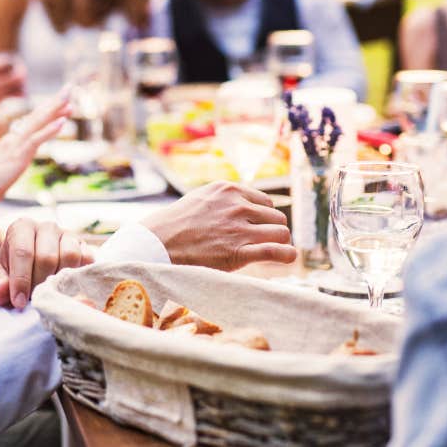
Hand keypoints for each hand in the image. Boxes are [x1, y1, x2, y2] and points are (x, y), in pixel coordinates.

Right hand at [0, 90, 70, 211]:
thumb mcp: (1, 171)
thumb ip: (8, 164)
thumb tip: (12, 165)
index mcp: (10, 141)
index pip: (32, 122)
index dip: (48, 111)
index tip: (62, 103)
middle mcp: (13, 139)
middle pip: (37, 116)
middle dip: (54, 102)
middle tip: (69, 88)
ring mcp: (15, 145)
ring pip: (38, 123)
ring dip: (55, 110)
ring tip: (70, 99)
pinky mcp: (17, 155)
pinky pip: (36, 139)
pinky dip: (49, 129)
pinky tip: (62, 122)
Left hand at [0, 219, 90, 308]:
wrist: (33, 269)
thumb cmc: (13, 272)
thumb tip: (0, 292)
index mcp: (22, 228)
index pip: (23, 252)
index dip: (21, 280)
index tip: (19, 302)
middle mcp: (46, 227)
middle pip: (47, 257)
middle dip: (39, 284)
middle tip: (34, 300)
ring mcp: (68, 235)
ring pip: (70, 256)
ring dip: (59, 280)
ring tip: (49, 292)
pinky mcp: (85, 246)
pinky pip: (87, 261)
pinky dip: (78, 277)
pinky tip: (65, 286)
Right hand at [141, 182, 296, 270]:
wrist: (157, 244)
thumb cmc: (177, 224)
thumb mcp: (203, 198)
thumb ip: (225, 199)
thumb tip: (248, 205)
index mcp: (228, 190)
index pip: (265, 203)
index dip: (262, 219)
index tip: (255, 230)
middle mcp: (237, 205)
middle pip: (276, 218)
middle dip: (271, 230)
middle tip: (260, 244)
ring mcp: (239, 228)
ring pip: (281, 232)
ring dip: (277, 242)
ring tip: (268, 252)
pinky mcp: (239, 251)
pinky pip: (276, 251)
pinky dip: (286, 254)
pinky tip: (288, 256)